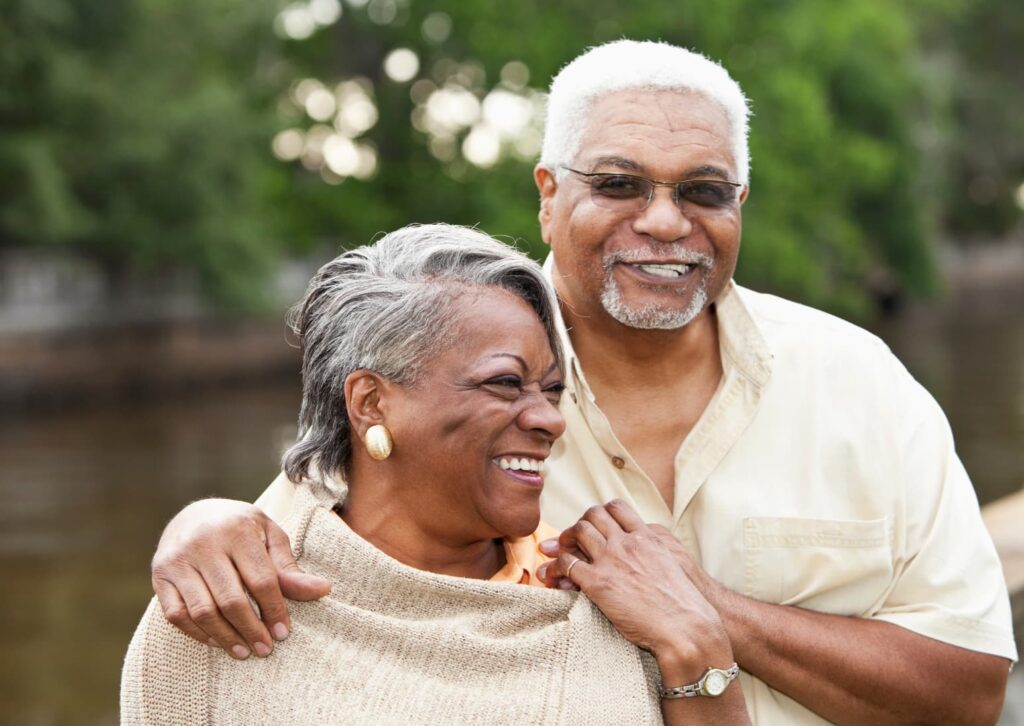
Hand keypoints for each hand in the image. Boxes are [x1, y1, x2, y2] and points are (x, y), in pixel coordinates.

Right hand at [151, 498, 330, 658]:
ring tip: (244, 651)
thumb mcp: (269, 536)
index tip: (284, 633)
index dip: (275, 609)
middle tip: (265, 649)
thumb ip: (289, 567)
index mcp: (238, 530)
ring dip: (225, 637)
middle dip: (251, 629)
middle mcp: (204, 543)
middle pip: (231, 599)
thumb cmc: (241, 528)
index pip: (261, 579)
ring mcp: (178, 560)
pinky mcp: (160, 576)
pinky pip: (176, 615)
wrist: (194, 514)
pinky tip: (217, 641)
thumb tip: (323, 590)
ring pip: (202, 611)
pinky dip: (197, 633)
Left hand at [543, 500, 732, 677]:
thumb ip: (656, 545)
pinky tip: (553, 574)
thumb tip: (645, 538)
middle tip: (574, 537)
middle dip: (580, 522)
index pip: (616, 507)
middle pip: (593, 515)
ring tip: (560, 551)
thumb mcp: (674, 560)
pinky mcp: (597, 583)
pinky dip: (556, 566)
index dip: (601, 513)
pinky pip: (567, 564)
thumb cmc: (684, 599)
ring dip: (564, 539)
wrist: (686, 624)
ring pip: (577, 532)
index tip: (596, 524)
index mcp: (646, 536)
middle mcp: (627, 543)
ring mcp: (611, 560)